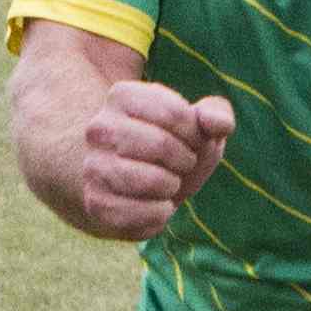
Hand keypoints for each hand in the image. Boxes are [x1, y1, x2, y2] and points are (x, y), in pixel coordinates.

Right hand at [80, 82, 232, 239]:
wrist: (136, 188)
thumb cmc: (174, 148)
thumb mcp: (199, 125)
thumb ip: (216, 114)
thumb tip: (217, 124)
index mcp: (123, 96)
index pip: (175, 113)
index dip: (196, 134)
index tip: (191, 141)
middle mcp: (100, 128)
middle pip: (162, 145)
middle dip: (186, 160)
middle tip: (182, 164)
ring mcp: (93, 165)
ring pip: (151, 180)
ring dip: (172, 186)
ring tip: (167, 183)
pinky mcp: (95, 203)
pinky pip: (143, 213)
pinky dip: (161, 214)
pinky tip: (156, 205)